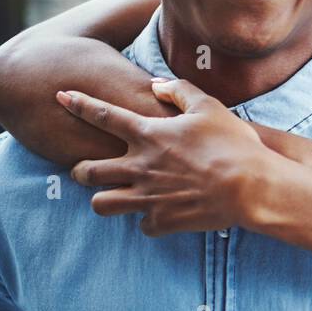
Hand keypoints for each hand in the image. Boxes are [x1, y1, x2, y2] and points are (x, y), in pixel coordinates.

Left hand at [57, 78, 274, 235]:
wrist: (251, 187)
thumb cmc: (233, 143)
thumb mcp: (209, 106)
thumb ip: (178, 90)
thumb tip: (155, 85)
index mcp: (149, 135)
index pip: (103, 115)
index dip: (78, 104)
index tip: (60, 96)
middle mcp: (140, 167)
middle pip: (86, 171)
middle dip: (79, 170)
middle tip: (86, 169)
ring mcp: (148, 197)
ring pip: (101, 205)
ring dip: (104, 199)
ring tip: (113, 196)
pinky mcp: (162, 221)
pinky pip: (141, 226)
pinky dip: (148, 221)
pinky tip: (159, 214)